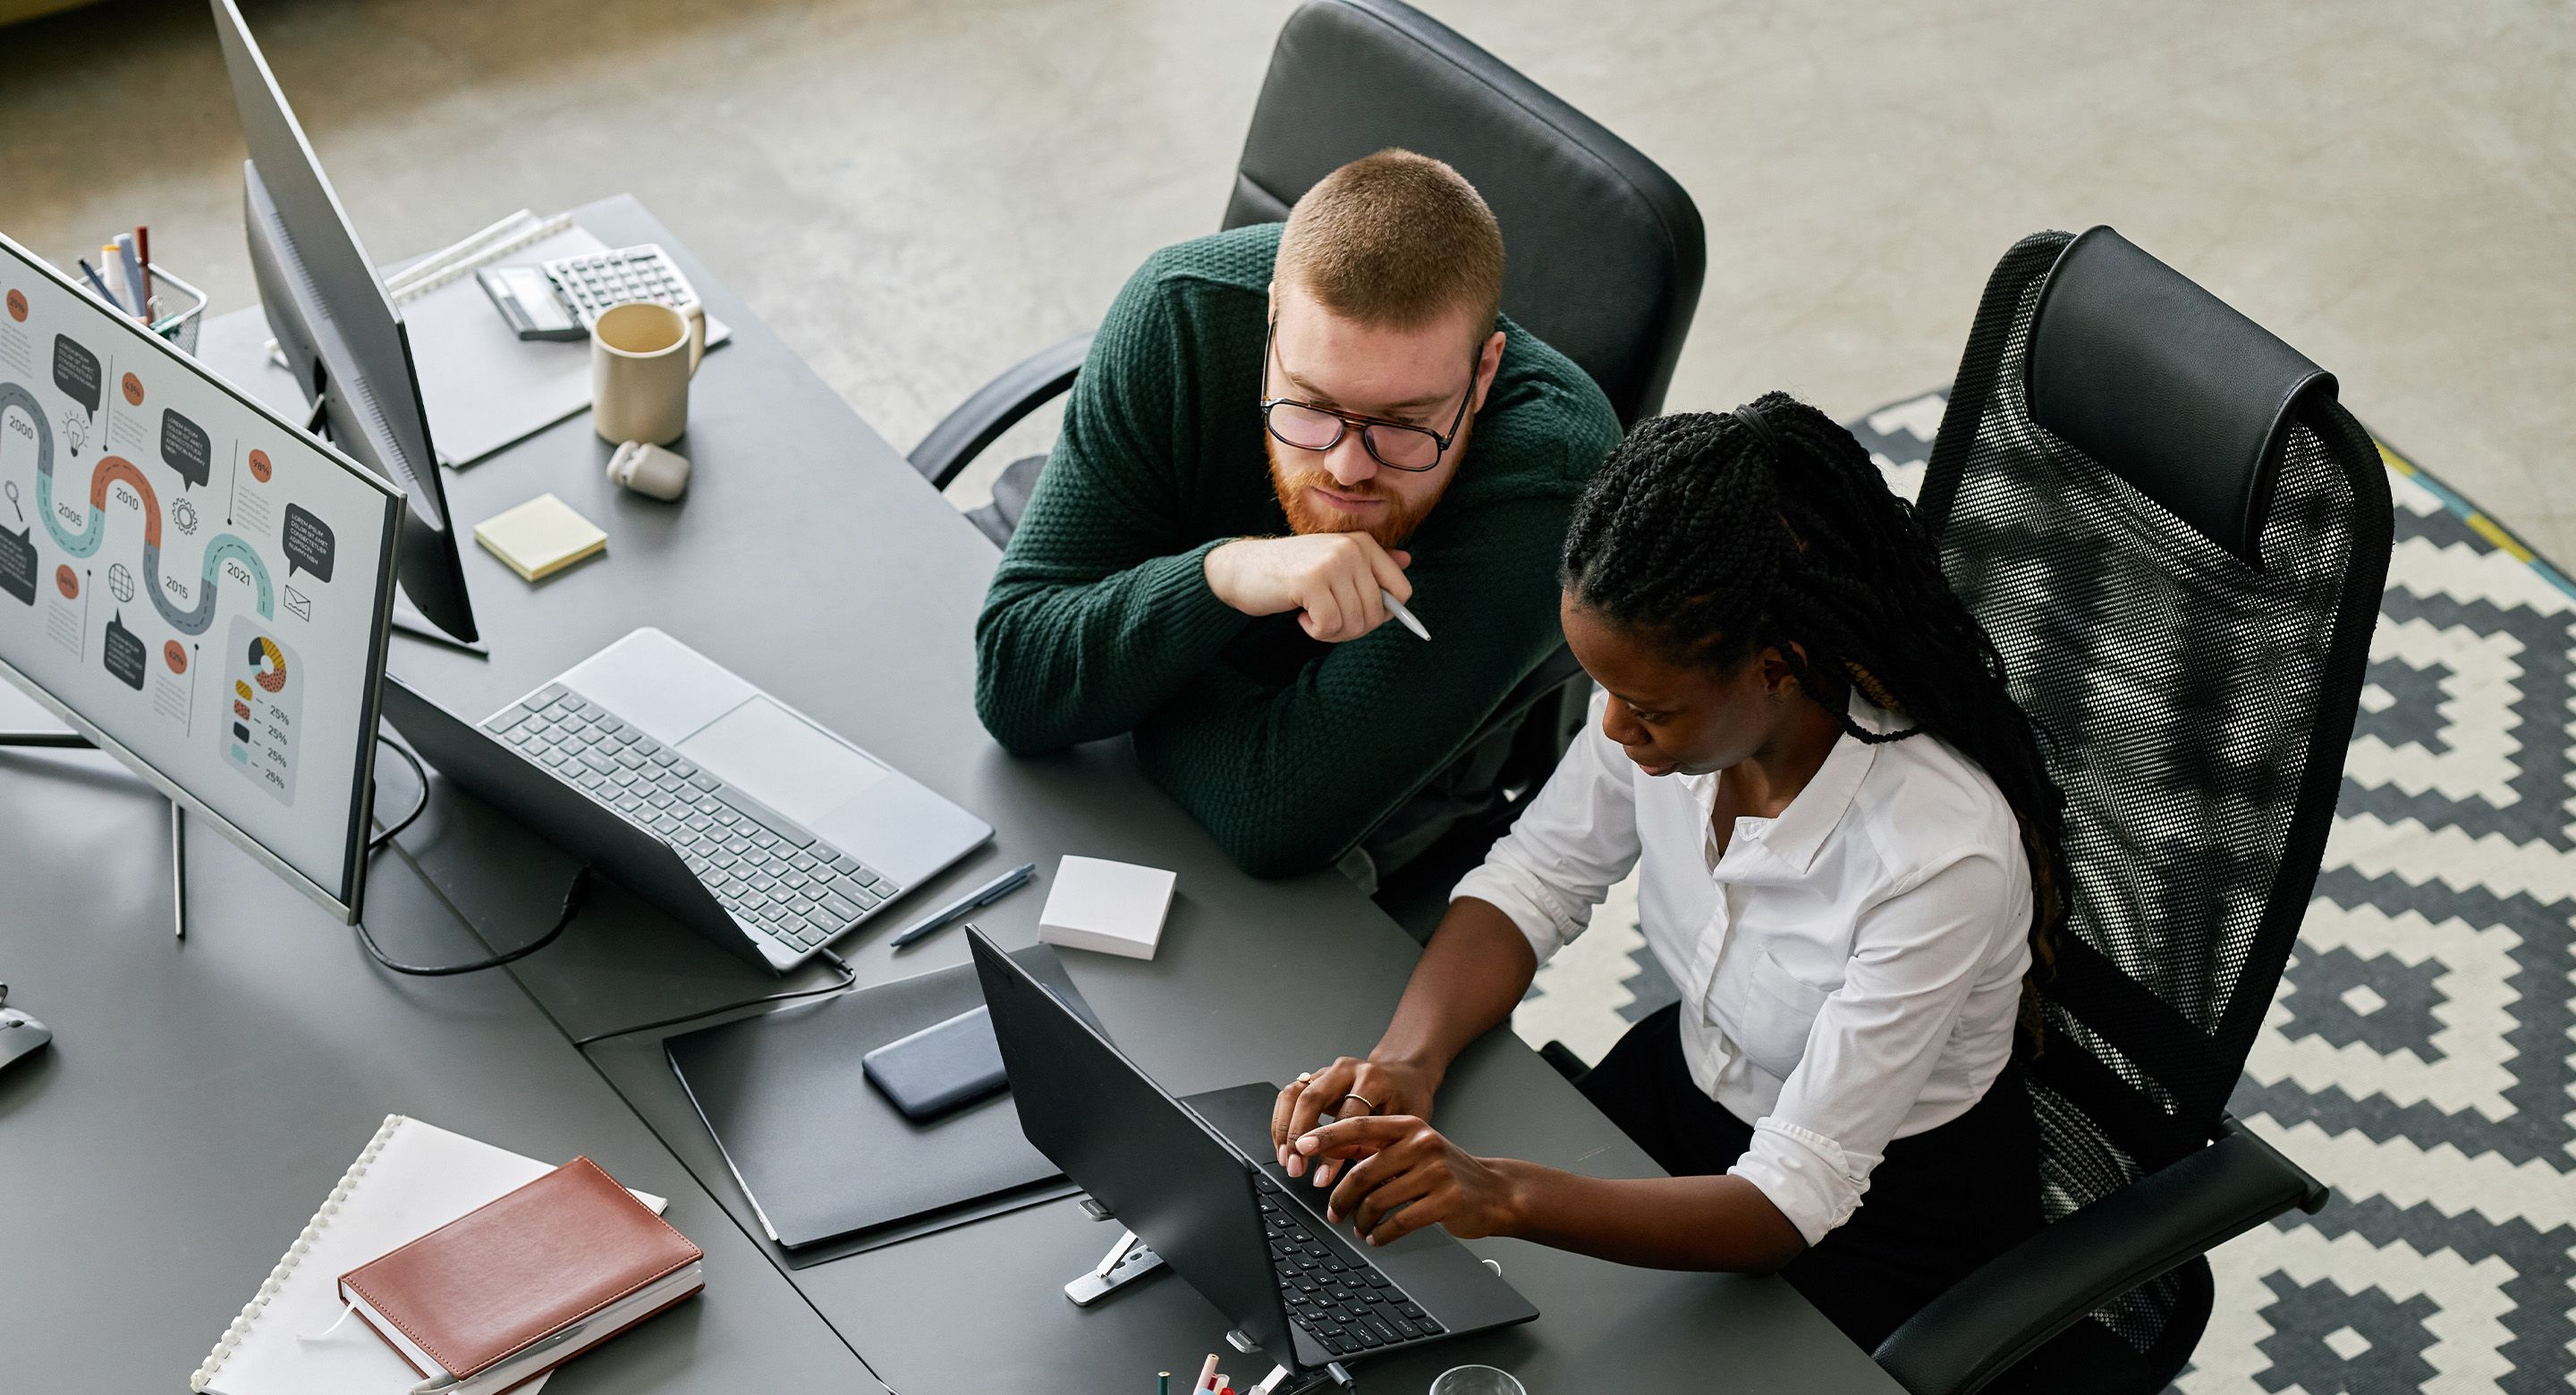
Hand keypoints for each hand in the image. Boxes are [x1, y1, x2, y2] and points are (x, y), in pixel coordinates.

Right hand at [1204, 534, 1411, 642]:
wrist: (1244, 568)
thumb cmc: (1293, 571)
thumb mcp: (1335, 563)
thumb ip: (1371, 564)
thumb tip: (1408, 561)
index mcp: (1363, 543)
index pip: (1401, 591)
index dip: (1384, 615)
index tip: (1357, 614)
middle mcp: (1351, 549)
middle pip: (1377, 613)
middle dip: (1353, 629)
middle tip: (1327, 622)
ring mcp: (1332, 563)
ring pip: (1355, 622)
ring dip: (1333, 633)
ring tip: (1313, 618)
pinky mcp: (1311, 581)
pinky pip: (1330, 625)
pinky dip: (1316, 632)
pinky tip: (1302, 618)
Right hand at [1271, 1055, 1439, 1182]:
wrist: (1404, 1075)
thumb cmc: (1408, 1100)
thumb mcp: (1405, 1124)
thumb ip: (1380, 1147)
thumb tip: (1357, 1182)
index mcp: (1374, 1080)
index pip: (1346, 1118)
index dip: (1331, 1152)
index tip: (1322, 1179)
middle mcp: (1347, 1070)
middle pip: (1312, 1099)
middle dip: (1298, 1137)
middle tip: (1296, 1169)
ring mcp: (1328, 1070)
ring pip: (1294, 1093)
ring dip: (1284, 1129)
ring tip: (1286, 1159)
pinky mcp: (1315, 1076)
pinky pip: (1289, 1095)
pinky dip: (1281, 1121)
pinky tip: (1284, 1145)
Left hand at [1297, 1116, 1522, 1245]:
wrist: (1495, 1191)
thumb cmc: (1447, 1172)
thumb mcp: (1415, 1149)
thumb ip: (1379, 1149)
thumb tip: (1330, 1153)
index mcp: (1409, 1126)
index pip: (1359, 1127)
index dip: (1327, 1137)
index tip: (1302, 1147)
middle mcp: (1422, 1143)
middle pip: (1363, 1171)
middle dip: (1341, 1196)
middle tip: (1332, 1211)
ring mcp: (1435, 1172)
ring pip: (1378, 1199)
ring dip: (1361, 1220)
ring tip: (1359, 1228)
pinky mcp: (1445, 1200)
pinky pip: (1399, 1222)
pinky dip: (1381, 1234)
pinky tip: (1377, 1237)